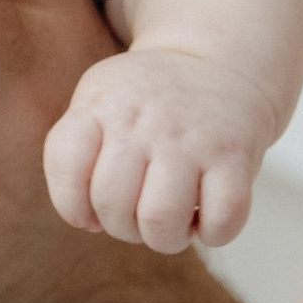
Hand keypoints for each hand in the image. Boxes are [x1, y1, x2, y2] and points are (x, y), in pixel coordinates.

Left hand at [45, 45, 274, 252]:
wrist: (219, 63)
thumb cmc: (149, 102)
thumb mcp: (100, 101)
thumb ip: (76, 155)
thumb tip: (89, 223)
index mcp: (104, 105)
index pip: (67, 162)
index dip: (72, 204)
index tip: (90, 208)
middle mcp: (146, 120)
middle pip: (112, 203)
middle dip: (122, 228)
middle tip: (138, 215)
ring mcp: (192, 138)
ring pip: (160, 220)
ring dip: (164, 239)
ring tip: (171, 223)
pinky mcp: (235, 156)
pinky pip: (221, 219)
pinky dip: (212, 233)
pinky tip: (207, 217)